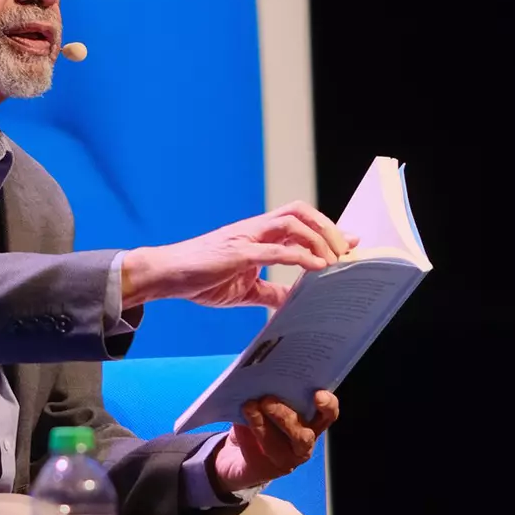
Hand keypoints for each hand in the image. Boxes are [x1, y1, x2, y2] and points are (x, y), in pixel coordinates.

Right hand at [120, 202, 357, 309]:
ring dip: (319, 239)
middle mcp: (254, 229)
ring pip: (292, 223)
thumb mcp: (244, 289)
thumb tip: (293, 303)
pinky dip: (301, 257)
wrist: (165, 274)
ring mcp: (246, 238)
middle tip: (347, 249)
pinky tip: (319, 268)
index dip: (325, 227)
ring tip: (336, 260)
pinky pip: (276, 250)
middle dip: (328, 227)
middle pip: (299, 212)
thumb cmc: (199, 277)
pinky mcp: (237, 253)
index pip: (297, 220)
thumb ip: (270, 292)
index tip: (349, 241)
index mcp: (256, 234)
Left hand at [211, 390, 340, 494]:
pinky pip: (263, 452)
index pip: (327, 413)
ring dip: (265, 425)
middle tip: (267, 400)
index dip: (327, 404)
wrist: (237, 454)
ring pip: (282, 445)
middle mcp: (305, 440)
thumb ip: (268, 392)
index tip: (317, 394)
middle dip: (285, 416)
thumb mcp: (264, 403)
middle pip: (304, 433)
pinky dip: (252, 434)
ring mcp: (291, 458)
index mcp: (311, 420)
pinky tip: (241, 423)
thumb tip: (260, 379)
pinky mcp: (272, 469)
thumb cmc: (257, 419)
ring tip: (249, 407)